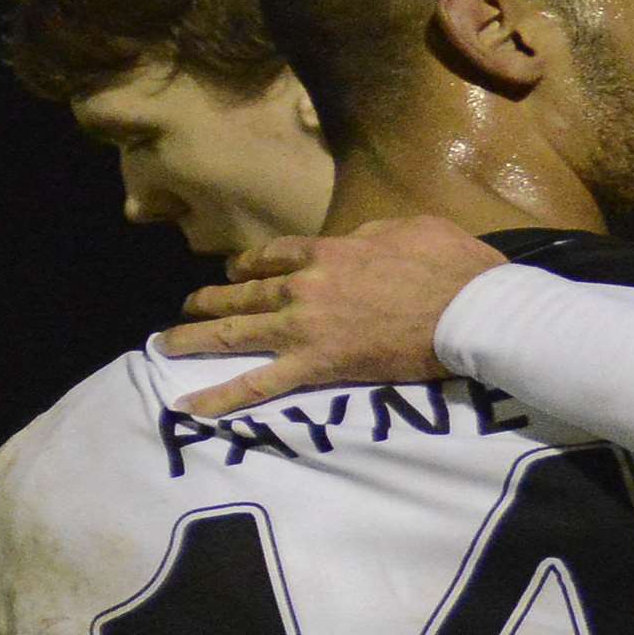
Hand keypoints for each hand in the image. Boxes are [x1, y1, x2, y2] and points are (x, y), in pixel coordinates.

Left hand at [158, 216, 507, 416]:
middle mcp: (304, 286)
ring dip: (195, 337)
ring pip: (234, 332)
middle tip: (187, 306)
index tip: (236, 272)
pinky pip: (258, 385)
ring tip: (166, 344)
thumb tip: (358, 244)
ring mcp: (304, 328)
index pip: (272, 255)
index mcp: (328, 250)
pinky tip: (189, 406)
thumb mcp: (411, 228)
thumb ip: (372, 234)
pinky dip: (221, 396)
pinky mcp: (316, 366)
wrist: (467, 311)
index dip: (249, 265)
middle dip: (211, 300)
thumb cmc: (451, 267)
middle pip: (244, 293)